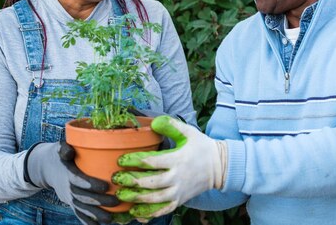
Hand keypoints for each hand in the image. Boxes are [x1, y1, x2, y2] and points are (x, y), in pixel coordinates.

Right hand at [25, 141, 118, 223]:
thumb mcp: (60, 149)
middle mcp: (68, 188)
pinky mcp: (71, 204)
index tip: (105, 186)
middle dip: (99, 202)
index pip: (79, 180)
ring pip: (82, 209)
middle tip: (116, 202)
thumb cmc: (59, 156)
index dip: (91, 184)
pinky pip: (79, 214)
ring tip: (110, 219)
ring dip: (96, 215)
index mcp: (67, 174)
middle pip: (83, 197)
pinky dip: (88, 222)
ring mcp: (69, 198)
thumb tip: (70, 150)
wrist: (46, 168)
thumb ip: (64, 149)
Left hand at [112, 115, 226, 219]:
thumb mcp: (188, 132)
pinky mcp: (179, 200)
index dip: (133, 161)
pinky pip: (162, 210)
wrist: (219, 167)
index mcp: (177, 159)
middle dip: (130, 181)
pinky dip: (149, 213)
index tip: (121, 160)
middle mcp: (176, 177)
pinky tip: (136, 213)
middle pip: (149, 183)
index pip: (151, 161)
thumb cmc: (201, 147)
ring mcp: (178, 191)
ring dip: (136, 198)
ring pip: (154, 199)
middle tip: (116, 179)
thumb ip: (170, 125)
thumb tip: (153, 122)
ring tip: (121, 195)